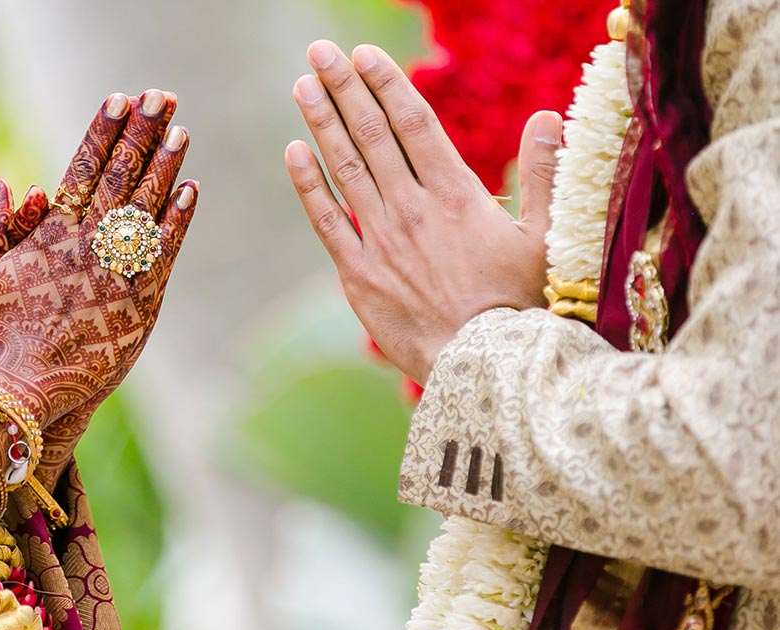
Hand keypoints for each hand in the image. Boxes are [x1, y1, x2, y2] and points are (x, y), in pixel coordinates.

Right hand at [0, 91, 197, 430]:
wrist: (29, 384)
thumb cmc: (2, 331)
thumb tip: (5, 180)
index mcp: (53, 230)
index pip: (83, 166)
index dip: (104, 130)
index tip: (120, 98)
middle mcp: (90, 240)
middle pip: (122, 174)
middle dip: (142, 132)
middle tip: (162, 96)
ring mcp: (119, 267)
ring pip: (149, 204)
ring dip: (167, 164)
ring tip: (181, 130)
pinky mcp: (143, 298)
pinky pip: (166, 248)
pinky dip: (179, 217)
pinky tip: (192, 189)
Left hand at [285, 41, 560, 382]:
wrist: (484, 367)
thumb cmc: (523, 305)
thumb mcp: (547, 237)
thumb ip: (543, 174)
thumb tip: (546, 118)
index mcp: (457, 194)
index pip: (414, 123)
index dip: (386, 84)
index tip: (364, 54)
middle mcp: (413, 208)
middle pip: (372, 135)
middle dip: (344, 88)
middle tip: (320, 51)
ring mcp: (382, 240)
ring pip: (345, 168)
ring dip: (322, 123)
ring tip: (302, 85)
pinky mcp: (358, 274)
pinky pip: (327, 221)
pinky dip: (309, 184)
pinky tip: (294, 151)